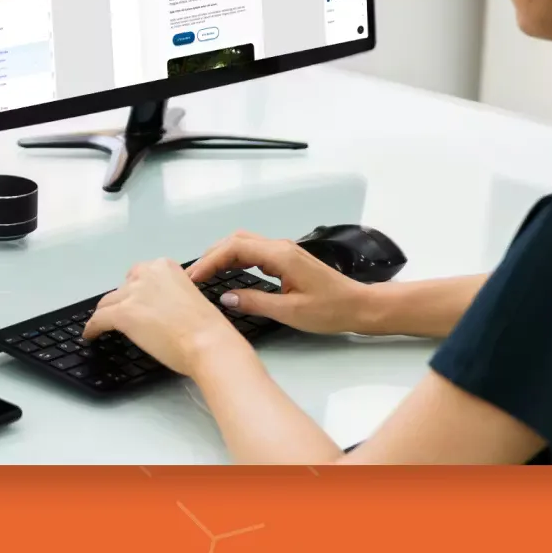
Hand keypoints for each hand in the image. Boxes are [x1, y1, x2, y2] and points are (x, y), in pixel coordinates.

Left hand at [82, 257, 246, 375]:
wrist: (207, 341)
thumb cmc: (206, 326)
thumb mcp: (189, 296)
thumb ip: (171, 294)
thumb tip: (157, 307)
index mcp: (166, 266)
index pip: (141, 276)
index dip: (137, 291)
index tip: (136, 302)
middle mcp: (147, 273)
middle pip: (123, 287)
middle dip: (122, 300)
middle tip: (125, 315)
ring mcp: (133, 293)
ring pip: (108, 302)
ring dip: (106, 314)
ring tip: (102, 325)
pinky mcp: (122, 314)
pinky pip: (98, 319)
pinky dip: (92, 328)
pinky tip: (90, 335)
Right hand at [187, 230, 373, 334]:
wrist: (357, 305)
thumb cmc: (329, 310)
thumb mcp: (290, 312)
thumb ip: (256, 303)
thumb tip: (225, 297)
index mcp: (280, 256)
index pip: (235, 249)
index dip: (210, 261)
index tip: (193, 277)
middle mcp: (280, 247)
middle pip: (237, 240)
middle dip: (212, 255)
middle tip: (194, 276)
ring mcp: (283, 251)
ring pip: (245, 243)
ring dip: (223, 255)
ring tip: (205, 275)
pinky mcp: (286, 259)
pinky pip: (254, 251)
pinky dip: (236, 258)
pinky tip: (228, 273)